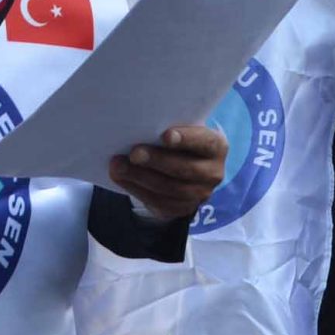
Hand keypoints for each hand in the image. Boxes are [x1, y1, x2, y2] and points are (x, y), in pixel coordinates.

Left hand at [107, 124, 228, 220]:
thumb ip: (169, 129)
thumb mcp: (182, 130)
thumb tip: (139, 126)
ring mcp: (200, 194)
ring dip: (140, 177)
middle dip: (156, 160)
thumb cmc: (180, 140)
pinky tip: (121, 179)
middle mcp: (213, 172)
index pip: (204, 142)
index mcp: (216, 146)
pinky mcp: (183, 208)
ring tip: (119, 166)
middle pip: (184, 168)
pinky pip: (159, 202)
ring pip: (169, 188)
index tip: (165, 135)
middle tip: (134, 153)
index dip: (186, 139)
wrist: (184, 165)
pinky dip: (136, 190)